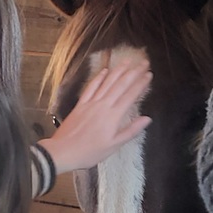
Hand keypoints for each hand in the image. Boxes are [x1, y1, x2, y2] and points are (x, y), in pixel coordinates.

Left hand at [39, 60, 151, 174]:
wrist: (63, 151)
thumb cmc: (90, 152)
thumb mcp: (114, 145)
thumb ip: (131, 131)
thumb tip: (147, 119)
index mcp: (113, 116)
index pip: (130, 95)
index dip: (141, 84)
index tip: (149, 74)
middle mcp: (103, 105)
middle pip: (120, 85)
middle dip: (133, 72)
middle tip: (143, 62)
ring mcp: (90, 103)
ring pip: (107, 82)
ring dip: (118, 70)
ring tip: (128, 60)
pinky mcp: (80, 104)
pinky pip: (91, 87)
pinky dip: (99, 78)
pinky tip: (105, 70)